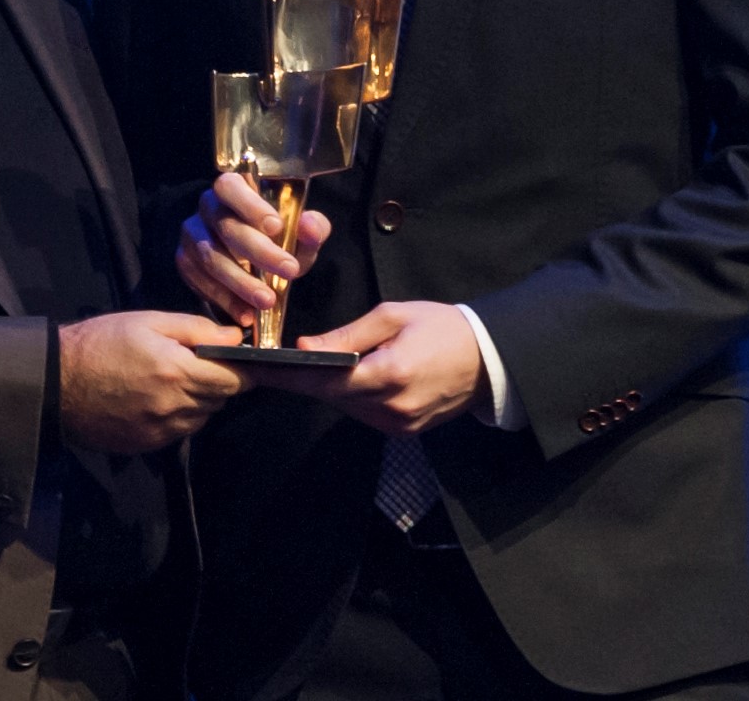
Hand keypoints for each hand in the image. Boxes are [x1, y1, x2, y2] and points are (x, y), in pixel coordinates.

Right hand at [57, 311, 250, 453]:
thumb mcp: (149, 322)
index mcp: (177, 372)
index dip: (245, 370)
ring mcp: (160, 431)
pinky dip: (179, 415)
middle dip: (219, 381)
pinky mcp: (147, 445)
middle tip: (199, 362)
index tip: (243, 362)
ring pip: (202, 416)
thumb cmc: (101, 342)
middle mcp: (174, 407)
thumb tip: (236, 339)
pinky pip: (179, 431)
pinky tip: (156, 397)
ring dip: (199, 399)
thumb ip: (197, 330)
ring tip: (173, 378)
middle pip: (221, 399)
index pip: (235, 380)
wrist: (55, 382)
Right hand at [174, 173, 332, 326]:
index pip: (231, 187)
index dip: (250, 206)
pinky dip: (226, 300)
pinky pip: (201, 282)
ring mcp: (192, 234)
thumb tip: (310, 225)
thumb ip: (312, 228)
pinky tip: (247, 313)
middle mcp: (207, 206)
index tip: (276, 227)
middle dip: (259, 252)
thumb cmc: (277, 240)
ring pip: (211, 257)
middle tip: (288, 271)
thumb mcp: (299, 233)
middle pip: (226, 226)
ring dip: (241, 282)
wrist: (252, 262)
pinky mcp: (184, 262)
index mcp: (233, 188)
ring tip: (267, 300)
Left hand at [259, 302, 487, 435]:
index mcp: (390, 374)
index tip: (259, 369)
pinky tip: (344, 377)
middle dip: (304, 379)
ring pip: (345, 407)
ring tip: (303, 367)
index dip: (288, 376)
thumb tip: (305, 347)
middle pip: (331, 395)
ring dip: (327, 387)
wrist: (489, 358)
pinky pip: (363, 413)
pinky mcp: (403, 431)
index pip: (325, 379)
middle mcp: (391, 407)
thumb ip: (348, 336)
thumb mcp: (393, 317)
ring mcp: (398, 425)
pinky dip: (350, 396)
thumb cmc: (442, 326)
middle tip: (273, 364)